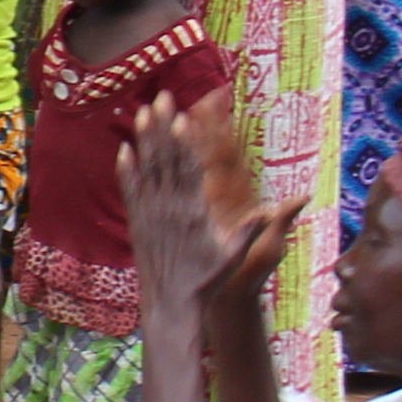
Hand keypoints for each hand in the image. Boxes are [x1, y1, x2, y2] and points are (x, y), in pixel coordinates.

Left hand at [121, 90, 289, 323]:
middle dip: (163, 127)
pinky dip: (126, 168)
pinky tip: (124, 148)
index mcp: (195, 212)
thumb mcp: (234, 254)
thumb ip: (252, 229)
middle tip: (162, 98)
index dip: (184, 143)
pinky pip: (130, 189)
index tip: (182, 118)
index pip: (189, 170)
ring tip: (144, 111)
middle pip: (166, 160)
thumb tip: (277, 210)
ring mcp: (150, 214)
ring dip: (144, 139)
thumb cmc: (207, 279)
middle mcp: (169, 209)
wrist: (171, 302)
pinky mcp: (137, 222)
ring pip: (146, 169)